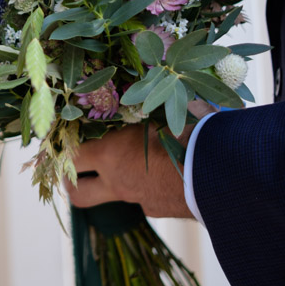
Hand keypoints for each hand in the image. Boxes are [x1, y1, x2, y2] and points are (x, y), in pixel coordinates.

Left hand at [63, 101, 214, 217]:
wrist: (224, 173)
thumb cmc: (191, 133)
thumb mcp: (163, 109)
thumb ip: (145, 101)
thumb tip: (145, 76)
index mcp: (111, 154)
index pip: (71, 156)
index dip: (60, 149)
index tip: (60, 139)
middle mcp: (118, 181)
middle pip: (78, 194)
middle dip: (72, 182)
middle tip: (76, 166)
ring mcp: (138, 199)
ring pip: (111, 197)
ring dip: (109, 183)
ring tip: (122, 160)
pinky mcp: (160, 209)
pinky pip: (142, 196)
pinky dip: (143, 184)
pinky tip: (159, 168)